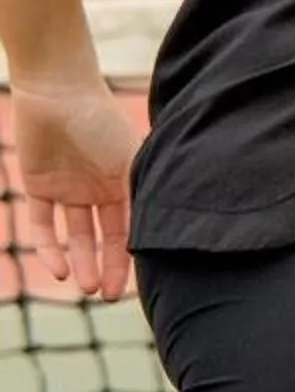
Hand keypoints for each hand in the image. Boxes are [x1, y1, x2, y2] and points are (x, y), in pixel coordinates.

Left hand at [10, 81, 137, 301]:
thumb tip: (159, 235)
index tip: (133, 286)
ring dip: (79, 263)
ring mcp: (69, 190)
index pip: (131, 227)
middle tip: (104, 297)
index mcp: (126, 181)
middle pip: (104, 237)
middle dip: (105, 268)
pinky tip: (58, 268)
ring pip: (76, 236)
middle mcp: (99, 189)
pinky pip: (44, 226)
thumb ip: (139, 196)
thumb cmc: (100, 121)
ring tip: (83, 288)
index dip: (130, 258)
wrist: (57, 94)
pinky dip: (50, 248)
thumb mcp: (129, 160)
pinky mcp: (39, 189)